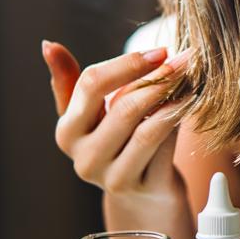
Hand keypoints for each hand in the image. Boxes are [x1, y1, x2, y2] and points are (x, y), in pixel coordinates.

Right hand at [41, 40, 193, 201]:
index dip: (128, 64)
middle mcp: (84, 158)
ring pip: (146, 131)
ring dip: (172, 100)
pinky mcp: (142, 189)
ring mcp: (112, 178)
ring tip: (190, 80)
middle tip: (184, 61)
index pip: (92, 85)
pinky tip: (191, 104)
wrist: (142, 193)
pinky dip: (178, 123)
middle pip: (123, 108)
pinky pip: (164, 149)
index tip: (160, 51)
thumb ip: (71, 80)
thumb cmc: (117, 141)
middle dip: (158, 80)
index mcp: (67, 132)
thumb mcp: (91, 113)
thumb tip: (49, 45)